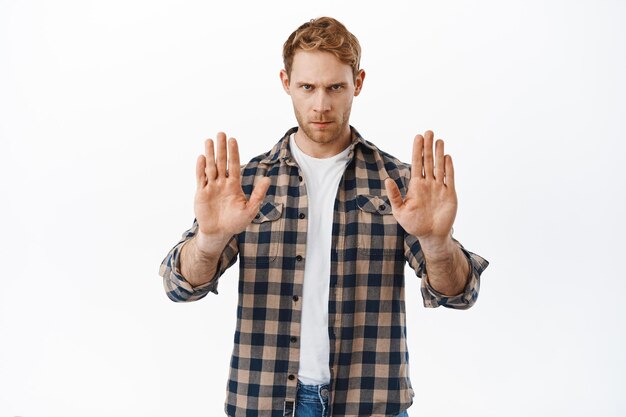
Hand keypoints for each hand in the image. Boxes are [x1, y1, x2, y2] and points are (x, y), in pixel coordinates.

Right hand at [194, 132, 269, 253]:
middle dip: (221, 149)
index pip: (234, 165)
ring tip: (209, 140)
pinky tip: (201, 157)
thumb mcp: (250, 209)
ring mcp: (211, 187)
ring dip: (210, 154)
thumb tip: (268, 179)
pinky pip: (200, 178)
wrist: (219, 233)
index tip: (233, 140)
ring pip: (210, 167)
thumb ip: (258, 194)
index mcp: (234, 185)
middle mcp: (222, 183)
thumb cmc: (235, 222)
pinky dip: (200, 168)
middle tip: (221, 133)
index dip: (233, 153)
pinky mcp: (201, 193)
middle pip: (221, 162)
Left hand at [384, 130, 456, 250]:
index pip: (416, 163)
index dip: (417, 150)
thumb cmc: (413, 224)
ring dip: (439, 153)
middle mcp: (428, 183)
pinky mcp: (449, 194)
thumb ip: (394, 195)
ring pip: (439, 167)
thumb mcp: (399, 211)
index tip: (418, 137)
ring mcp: (439, 188)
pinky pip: (449, 178)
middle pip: (428, 161)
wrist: (431, 235)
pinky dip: (449, 168)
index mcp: (415, 186)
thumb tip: (387, 180)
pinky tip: (447, 157)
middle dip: (428, 147)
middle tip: (429, 132)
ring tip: (439, 140)